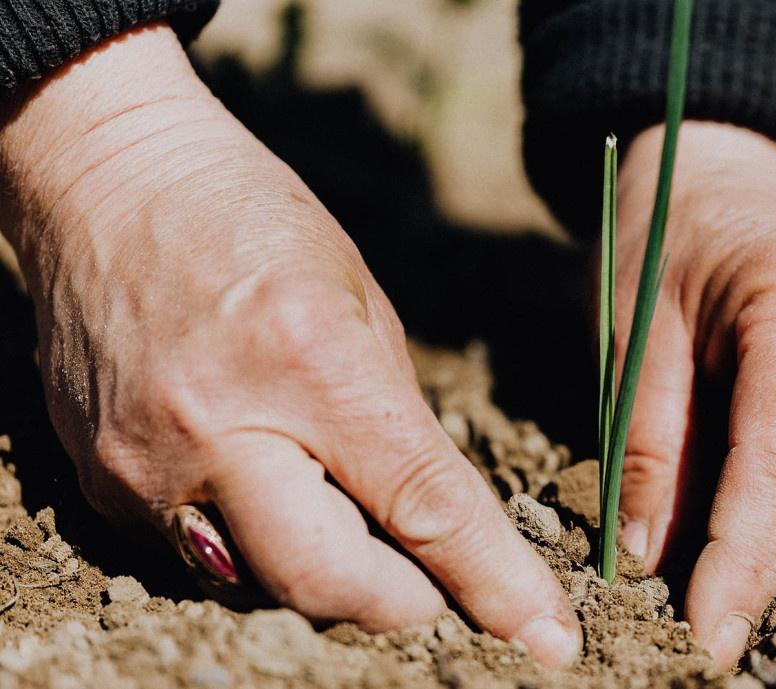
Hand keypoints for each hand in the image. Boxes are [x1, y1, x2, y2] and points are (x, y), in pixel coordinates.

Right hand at [0, 24, 579, 665]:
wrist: (108, 181)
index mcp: (311, 363)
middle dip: (405, 604)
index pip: (422, 507)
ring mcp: (148, 466)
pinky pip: (201, 556)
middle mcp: (220, 428)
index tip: (547, 638)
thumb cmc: (253, 221)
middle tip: (439, 588)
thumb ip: (396, 418)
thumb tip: (432, 518)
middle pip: (330, 584)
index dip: (493, 583)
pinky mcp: (103, 483)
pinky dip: (257, 545)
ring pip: (263, 586)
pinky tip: (271, 487)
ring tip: (347, 515)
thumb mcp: (361, 301)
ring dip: (329, 575)